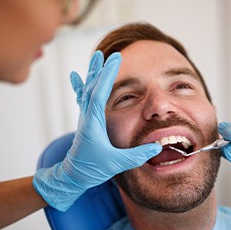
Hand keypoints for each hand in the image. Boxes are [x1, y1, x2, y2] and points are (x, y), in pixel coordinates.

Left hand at [33, 51, 161, 210]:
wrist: (72, 176)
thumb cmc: (92, 169)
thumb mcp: (117, 164)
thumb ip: (137, 155)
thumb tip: (157, 147)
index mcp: (93, 123)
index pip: (99, 93)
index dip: (107, 75)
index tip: (114, 59)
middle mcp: (87, 117)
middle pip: (92, 87)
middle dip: (101, 69)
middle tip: (107, 54)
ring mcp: (85, 118)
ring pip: (87, 90)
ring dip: (93, 73)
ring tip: (96, 58)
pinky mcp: (85, 121)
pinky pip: (83, 98)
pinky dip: (81, 85)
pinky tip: (76, 77)